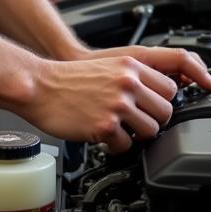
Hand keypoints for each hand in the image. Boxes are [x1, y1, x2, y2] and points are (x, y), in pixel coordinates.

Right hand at [18, 47, 210, 154]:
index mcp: (130, 65)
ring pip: (151, 131)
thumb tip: (157, 95)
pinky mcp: (106, 126)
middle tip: (136, 121)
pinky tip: (105, 136)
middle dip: (153, 120)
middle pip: (166, 112)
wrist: (40, 86)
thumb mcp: (108, 66)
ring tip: (121, 129)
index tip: (155, 106)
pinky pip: (127, 146)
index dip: (162, 100)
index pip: (170, 87)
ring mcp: (117, 105)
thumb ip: (133, 76)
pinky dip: (116, 146)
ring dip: (136, 135)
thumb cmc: (70, 78)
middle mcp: (127, 83)